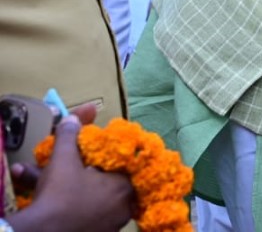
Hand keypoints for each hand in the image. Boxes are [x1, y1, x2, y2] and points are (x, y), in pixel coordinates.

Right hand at [8, 113, 133, 231]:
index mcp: (125, 186)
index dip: (108, 159)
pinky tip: (61, 202)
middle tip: (74, 171)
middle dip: (89, 175)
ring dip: (79, 190)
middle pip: (108, 184)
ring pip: (95, 201)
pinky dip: (76, 208)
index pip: (124, 166)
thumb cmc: (59, 194)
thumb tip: (73, 118)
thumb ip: (70, 136)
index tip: (94, 157)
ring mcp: (111, 225)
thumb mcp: (64, 159)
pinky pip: (89, 216)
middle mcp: (124, 207)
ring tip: (61, 184)